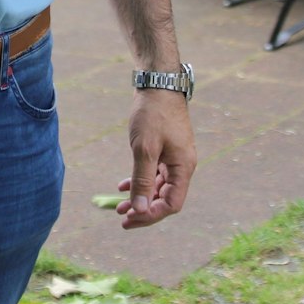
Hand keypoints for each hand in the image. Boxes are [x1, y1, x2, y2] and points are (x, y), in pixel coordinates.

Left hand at [113, 91, 193, 229]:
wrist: (158, 83)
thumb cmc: (153, 114)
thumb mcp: (144, 149)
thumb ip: (142, 180)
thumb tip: (140, 209)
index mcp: (183, 168)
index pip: (171, 204)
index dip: (151, 215)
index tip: (130, 219)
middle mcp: (183, 165)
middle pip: (165, 198)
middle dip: (144, 210)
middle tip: (121, 219)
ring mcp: (175, 157)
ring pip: (158, 186)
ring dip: (140, 197)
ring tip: (120, 207)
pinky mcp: (166, 149)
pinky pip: (155, 173)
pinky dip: (140, 181)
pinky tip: (123, 185)